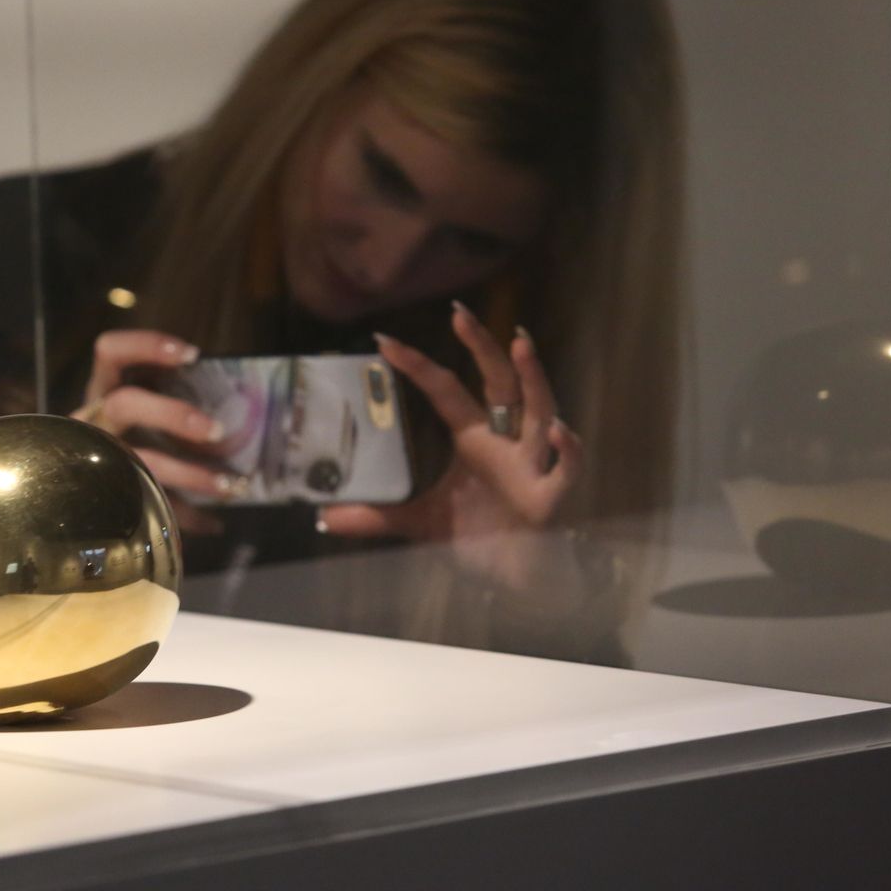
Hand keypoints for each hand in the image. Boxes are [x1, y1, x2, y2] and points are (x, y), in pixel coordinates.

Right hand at [71, 330, 236, 530]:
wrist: (75, 489)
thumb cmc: (127, 431)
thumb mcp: (141, 408)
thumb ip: (170, 401)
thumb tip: (234, 408)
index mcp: (103, 389)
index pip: (110, 352)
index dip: (146, 346)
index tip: (191, 355)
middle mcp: (93, 420)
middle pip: (124, 404)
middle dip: (173, 415)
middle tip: (217, 430)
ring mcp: (98, 457)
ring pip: (141, 462)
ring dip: (191, 474)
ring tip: (231, 485)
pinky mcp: (109, 495)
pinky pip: (148, 503)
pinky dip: (186, 515)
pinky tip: (214, 523)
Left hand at [320, 303, 585, 594]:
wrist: (516, 576)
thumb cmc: (479, 536)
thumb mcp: (418, 522)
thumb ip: (375, 517)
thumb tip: (325, 518)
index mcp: (474, 439)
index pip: (446, 391)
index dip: (419, 366)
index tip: (385, 341)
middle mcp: (506, 443)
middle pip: (500, 384)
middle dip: (484, 348)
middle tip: (461, 315)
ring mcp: (532, 466)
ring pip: (540, 411)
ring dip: (534, 379)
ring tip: (521, 344)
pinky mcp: (551, 498)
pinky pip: (565, 469)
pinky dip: (565, 449)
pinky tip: (556, 431)